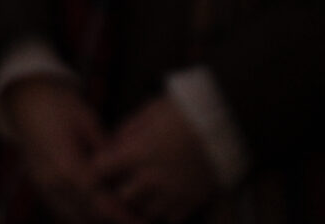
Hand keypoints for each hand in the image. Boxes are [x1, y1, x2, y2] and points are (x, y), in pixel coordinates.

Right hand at [1, 77, 128, 223]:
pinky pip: (62, 210)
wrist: (25, 100)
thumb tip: (124, 167)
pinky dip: (80, 215)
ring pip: (73, 217)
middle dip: (110, 220)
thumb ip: (105, 147)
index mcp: (65, 164)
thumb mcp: (86, 118)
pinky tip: (97, 211)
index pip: (96, 198)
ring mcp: (43, 186)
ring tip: (119, 217)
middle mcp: (52, 181)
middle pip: (86, 214)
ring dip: (94, 219)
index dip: (118, 211)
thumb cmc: (58, 105)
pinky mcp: (40, 187)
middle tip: (135, 221)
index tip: (138, 218)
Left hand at [90, 95, 217, 222]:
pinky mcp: (189, 203)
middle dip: (118, 187)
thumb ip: (128, 130)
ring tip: (144, 189)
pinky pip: (167, 218)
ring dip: (140, 202)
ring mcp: (170, 194)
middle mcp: (151, 178)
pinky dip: (163, 211)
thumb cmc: (184, 112)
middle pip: (120, 196)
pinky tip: (165, 197)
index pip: (101, 168)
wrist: (225, 123)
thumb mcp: (150, 111)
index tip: (102, 163)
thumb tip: (114, 143)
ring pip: (142, 211)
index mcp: (138, 152)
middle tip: (122, 178)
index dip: (99, 166)